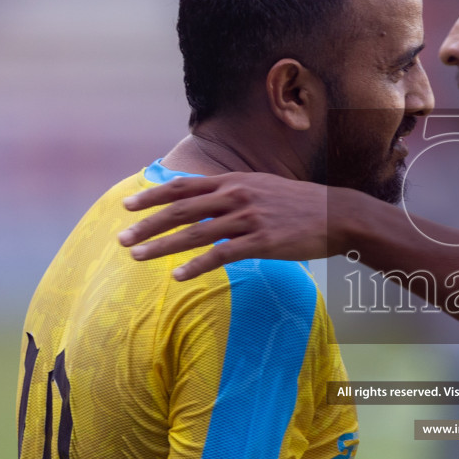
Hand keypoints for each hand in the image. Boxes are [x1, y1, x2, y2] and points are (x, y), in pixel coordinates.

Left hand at [117, 172, 350, 279]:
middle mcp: (237, 195)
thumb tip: (204, 200)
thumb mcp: (261, 187)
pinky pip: (222, 255)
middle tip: (121, 239)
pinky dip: (197, 266)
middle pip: (181, 209)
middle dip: (147, 225)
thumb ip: (232, 192)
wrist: (338, 214)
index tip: (127, 205)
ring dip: (162, 246)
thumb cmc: (298, 205)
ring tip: (137, 257)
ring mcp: (249, 218)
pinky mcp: (263, 241)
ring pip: (195, 233)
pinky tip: (178, 277)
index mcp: (234, 181)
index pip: (183, 186)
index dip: (152, 195)